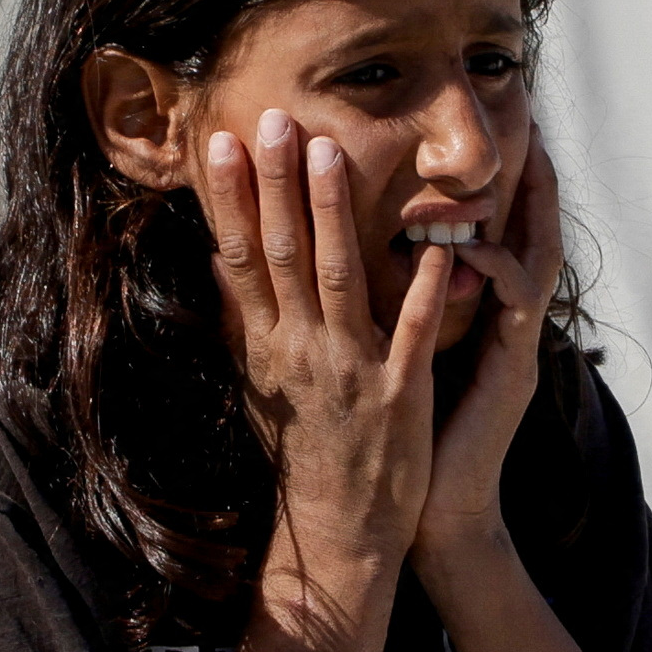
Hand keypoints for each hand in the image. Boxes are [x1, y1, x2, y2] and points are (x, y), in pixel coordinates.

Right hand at [203, 110, 455, 651]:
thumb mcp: (258, 383)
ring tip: (330, 153)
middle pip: (282, 254)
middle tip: (273, 120)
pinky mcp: (400, 394)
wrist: (338, 530)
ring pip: (339, 279)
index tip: (221, 143)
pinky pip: (414, 333)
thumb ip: (243, 320)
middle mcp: (300, 351)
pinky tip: (434, 243)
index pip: (240, 258)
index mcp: (266, 345)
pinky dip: (424, 289)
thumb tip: (218, 259)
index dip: (230, 199)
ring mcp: (349, 370)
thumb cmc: (300, 450)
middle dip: (275, 185)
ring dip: (334, 214)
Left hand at [418, 133, 560, 567]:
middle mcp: (503, 327)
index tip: (497, 137)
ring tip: (527, 158)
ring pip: (534, 259)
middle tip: (536, 123)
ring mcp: (513, 348)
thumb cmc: (405, 441)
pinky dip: (494, 269)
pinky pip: (513, 306)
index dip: (500, 187)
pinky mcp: (510, 372)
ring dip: (531, 207)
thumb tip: (343, 260)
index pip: (496, 235)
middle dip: (537, 181)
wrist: (431, 515)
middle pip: (530, 236)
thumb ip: (389, 310)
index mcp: (477, 319)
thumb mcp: (393, 360)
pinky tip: (469, 246)